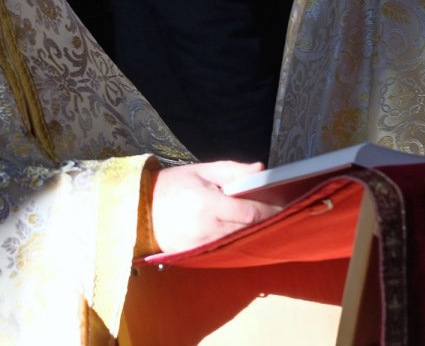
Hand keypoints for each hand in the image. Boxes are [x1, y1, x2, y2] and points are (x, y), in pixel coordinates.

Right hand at [151, 161, 280, 253]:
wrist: (138, 209)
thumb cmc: (171, 185)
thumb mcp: (201, 171)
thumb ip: (233, 170)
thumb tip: (261, 169)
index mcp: (208, 204)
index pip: (250, 212)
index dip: (270, 211)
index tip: (286, 206)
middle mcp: (206, 229)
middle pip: (247, 230)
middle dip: (265, 222)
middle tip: (283, 213)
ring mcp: (201, 246)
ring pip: (238, 242)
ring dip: (253, 233)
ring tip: (268, 222)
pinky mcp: (195, 256)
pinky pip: (224, 249)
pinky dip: (236, 241)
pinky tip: (245, 232)